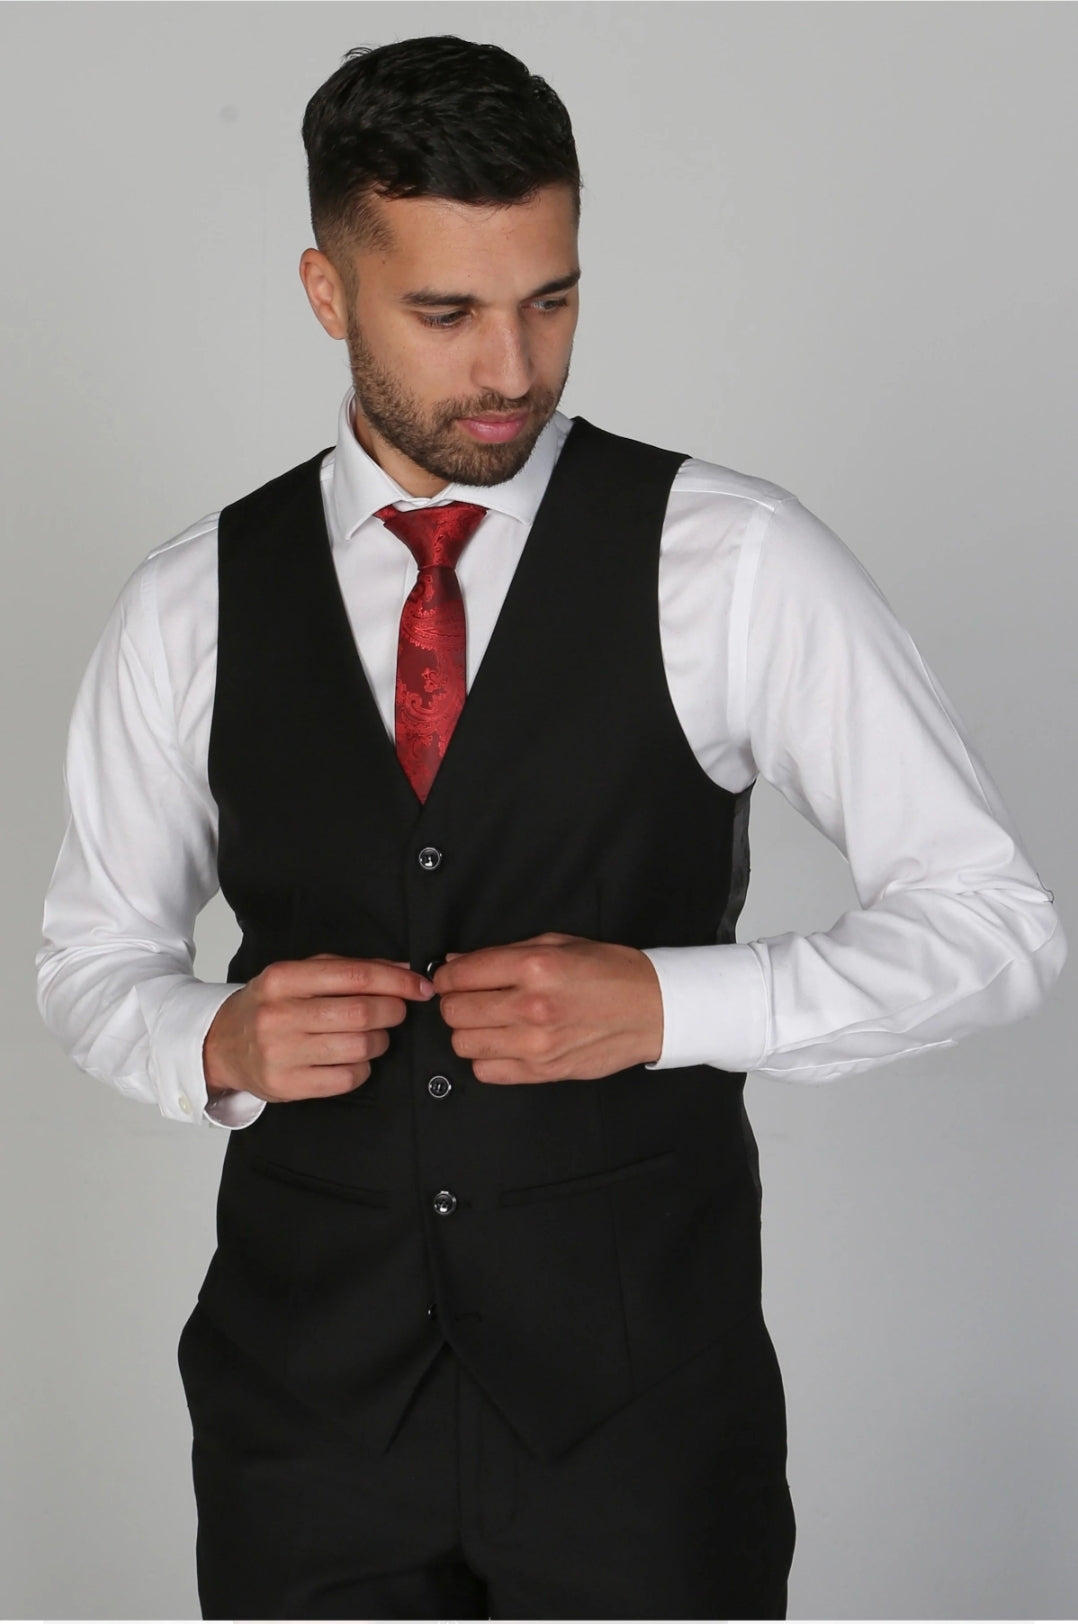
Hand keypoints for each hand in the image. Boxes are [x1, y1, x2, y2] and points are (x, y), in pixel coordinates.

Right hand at [203, 953, 433, 1103]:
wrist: (221, 1045)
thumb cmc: (271, 1006)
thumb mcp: (300, 976)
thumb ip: (349, 970)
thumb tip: (404, 971)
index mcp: (283, 979)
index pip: (354, 976)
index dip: (397, 981)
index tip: (420, 987)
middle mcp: (278, 1015)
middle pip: (361, 1013)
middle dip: (393, 1012)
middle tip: (396, 1012)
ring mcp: (281, 1054)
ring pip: (360, 1047)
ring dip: (380, 1041)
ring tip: (371, 1035)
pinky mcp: (287, 1086)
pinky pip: (349, 1078)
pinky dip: (363, 1068)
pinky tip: (352, 1059)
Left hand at [431, 933, 663, 1083]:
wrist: (652, 1008)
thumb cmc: (608, 971)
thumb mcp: (556, 944)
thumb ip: (503, 953)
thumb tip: (455, 963)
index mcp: (535, 967)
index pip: (460, 975)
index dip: (446, 976)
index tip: (451, 978)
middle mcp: (531, 1006)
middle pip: (454, 1012)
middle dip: (454, 1002)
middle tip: (469, 997)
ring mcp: (536, 1044)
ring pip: (463, 1044)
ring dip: (468, 1031)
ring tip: (487, 1020)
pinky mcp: (543, 1072)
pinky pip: (486, 1071)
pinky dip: (486, 1058)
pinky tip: (503, 1043)